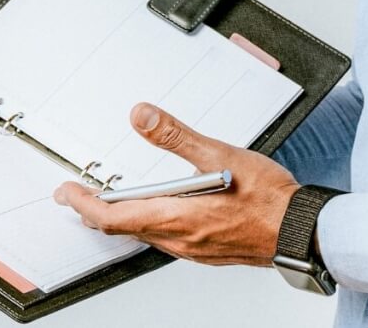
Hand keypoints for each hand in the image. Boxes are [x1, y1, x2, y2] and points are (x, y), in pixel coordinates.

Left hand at [51, 103, 300, 266]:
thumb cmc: (268, 199)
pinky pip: (165, 240)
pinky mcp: (206, 250)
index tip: (67, 192)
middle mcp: (179, 239)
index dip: (83, 205)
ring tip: (109, 201)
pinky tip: (157, 210)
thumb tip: (142, 116)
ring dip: (121, 219)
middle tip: (77, 196)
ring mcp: (192, 249)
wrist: (300, 229)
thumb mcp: (219, 155)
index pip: (112, 217)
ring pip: (144, 235)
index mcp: (176, 216)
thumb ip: (176, 136)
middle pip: (123, 229)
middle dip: (95, 211)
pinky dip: (148, 223)